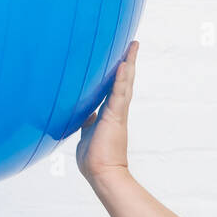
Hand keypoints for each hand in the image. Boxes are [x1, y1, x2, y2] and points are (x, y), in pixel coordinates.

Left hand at [75, 40, 137, 182]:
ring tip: (132, 46)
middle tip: (133, 44)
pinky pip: (119, 94)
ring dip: (129, 63)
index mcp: (109, 113)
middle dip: (128, 61)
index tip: (122, 58)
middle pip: (124, 80)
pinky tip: (124, 64)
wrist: (101, 173)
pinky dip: (122, 78)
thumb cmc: (94, 159)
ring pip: (125, 83)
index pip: (115, 87)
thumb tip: (84, 115)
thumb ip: (87, 122)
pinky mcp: (116, 117)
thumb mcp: (87, 133)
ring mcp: (117, 113)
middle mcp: (116, 110)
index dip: (118, 73)